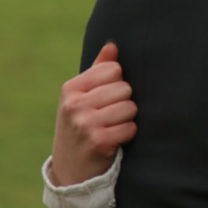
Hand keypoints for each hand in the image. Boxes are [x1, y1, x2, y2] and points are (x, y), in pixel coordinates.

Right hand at [50, 42, 137, 185]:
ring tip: (112, 126)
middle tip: (109, 115)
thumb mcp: (83, 96)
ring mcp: (85, 124)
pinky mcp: (98, 142)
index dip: (117, 82)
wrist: (70, 168)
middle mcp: (75, 104)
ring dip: (127, 118)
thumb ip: (99, 69)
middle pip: (125, 88)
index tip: (105, 98)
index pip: (114, 69)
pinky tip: (115, 138)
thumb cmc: (82, 123)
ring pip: (130, 107)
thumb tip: (113, 45)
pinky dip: (128, 134)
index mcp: (71, 88)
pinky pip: (131, 127)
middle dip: (124, 101)